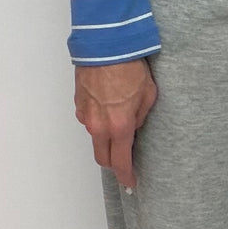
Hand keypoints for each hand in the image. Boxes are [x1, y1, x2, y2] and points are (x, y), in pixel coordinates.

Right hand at [74, 59, 157, 189]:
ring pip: (95, 138)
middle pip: (103, 157)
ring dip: (105, 139)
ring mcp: (86, 115)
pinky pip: (88, 121)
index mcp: (119, 126)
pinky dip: (98, 121)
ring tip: (118, 123)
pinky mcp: (78, 105)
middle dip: (113, 163)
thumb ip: (142, 116)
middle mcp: (99, 126)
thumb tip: (135, 125)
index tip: (130, 182)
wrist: (104, 46)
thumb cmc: (128, 66)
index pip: (120, 162)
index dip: (126, 175)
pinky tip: (108, 107)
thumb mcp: (148, 93)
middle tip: (125, 160)